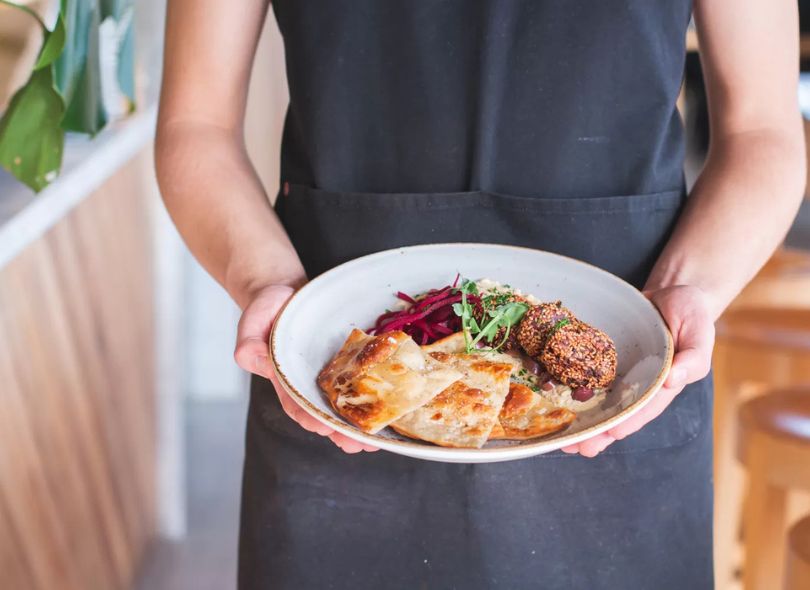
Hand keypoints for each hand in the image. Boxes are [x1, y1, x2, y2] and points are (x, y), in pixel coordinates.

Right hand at [233, 284, 378, 453]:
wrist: (287, 293)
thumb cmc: (268, 310)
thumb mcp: (253, 323)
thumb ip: (249, 344)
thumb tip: (250, 357)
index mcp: (286, 380)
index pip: (297, 405)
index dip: (310, 417)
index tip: (323, 427)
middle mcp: (310, 383)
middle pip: (326, 414)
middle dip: (342, 432)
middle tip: (359, 444)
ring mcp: (331, 375)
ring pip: (346, 405)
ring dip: (361, 424)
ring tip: (377, 440)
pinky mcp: (349, 362)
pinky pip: (363, 381)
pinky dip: (377, 396)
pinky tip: (392, 409)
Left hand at [561, 285, 714, 457]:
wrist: (671, 294)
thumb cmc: (691, 315)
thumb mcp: (701, 333)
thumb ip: (694, 358)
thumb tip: (675, 379)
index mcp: (663, 385)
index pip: (644, 409)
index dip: (628, 423)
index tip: (612, 434)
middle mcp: (639, 384)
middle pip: (617, 414)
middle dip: (598, 433)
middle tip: (578, 447)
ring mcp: (620, 374)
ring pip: (599, 402)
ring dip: (582, 421)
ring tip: (563, 439)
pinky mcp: (603, 360)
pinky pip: (587, 376)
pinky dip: (572, 389)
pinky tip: (554, 401)